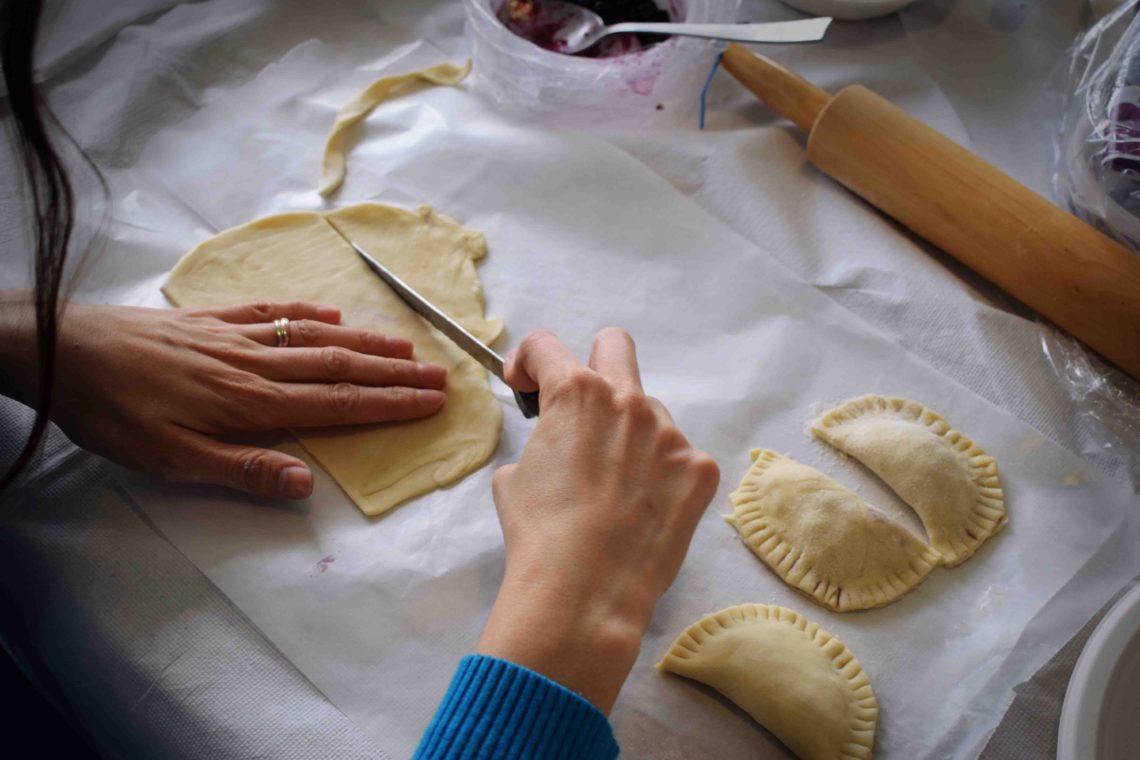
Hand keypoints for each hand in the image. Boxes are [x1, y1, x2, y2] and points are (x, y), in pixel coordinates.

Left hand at [1, 297, 446, 498]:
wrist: (64, 351)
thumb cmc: (116, 414)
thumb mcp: (171, 460)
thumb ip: (241, 469)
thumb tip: (307, 485)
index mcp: (252, 402)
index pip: (337, 404)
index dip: (389, 403)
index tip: (431, 401)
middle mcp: (256, 364)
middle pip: (338, 366)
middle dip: (393, 373)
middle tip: (440, 373)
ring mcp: (235, 336)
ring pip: (313, 337)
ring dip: (364, 342)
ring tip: (405, 345)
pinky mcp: (211, 320)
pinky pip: (271, 312)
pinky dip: (307, 313)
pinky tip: (330, 315)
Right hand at [476, 328, 719, 713]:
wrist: (585, 595)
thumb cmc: (539, 536)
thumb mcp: (513, 479)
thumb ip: (538, 443)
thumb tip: (552, 447)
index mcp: (575, 393)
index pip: (546, 346)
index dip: (527, 362)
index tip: (526, 386)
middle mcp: (628, 401)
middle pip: (614, 346)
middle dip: (592, 365)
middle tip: (582, 408)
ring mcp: (670, 434)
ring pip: (649, 414)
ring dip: (630, 436)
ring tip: (614, 490)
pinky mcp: (700, 469)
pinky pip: (677, 458)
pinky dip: (659, 476)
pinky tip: (643, 511)